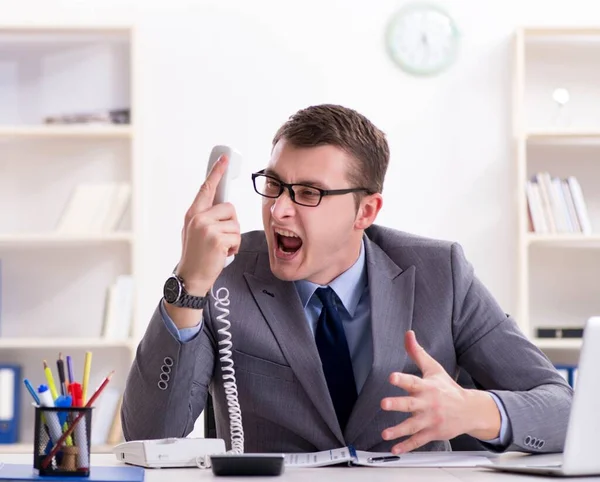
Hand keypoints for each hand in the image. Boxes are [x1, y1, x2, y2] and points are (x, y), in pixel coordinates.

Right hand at [176, 155, 240, 296]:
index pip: (206, 188)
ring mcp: (207, 228)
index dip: (216, 172)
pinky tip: (222, 254)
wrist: (191, 278)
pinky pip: (237, 236)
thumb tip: (223, 207)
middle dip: (231, 224)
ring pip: (235, 223)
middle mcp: (198, 218)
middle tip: (220, 238)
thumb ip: (206, 217)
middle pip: (230, 208)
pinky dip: (234, 247)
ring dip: (233, 237)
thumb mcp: (195, 231)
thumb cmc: (197, 255)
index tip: (225, 158)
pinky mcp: (217, 239)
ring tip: (220, 247)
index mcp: (193, 214)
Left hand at [380, 330, 500, 453]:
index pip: (413, 381)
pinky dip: (406, 446)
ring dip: (398, 430)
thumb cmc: (448, 388)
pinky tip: (395, 449)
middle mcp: (427, 404)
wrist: (470, 410)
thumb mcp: (433, 368)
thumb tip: (408, 334)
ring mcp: (430, 420)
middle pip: (410, 404)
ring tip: (385, 434)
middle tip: (384, 404)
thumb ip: (417, 352)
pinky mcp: (432, 433)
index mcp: (427, 387)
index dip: (402, 379)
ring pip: (412, 426)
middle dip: (397, 404)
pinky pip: (418, 441)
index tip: (392, 377)